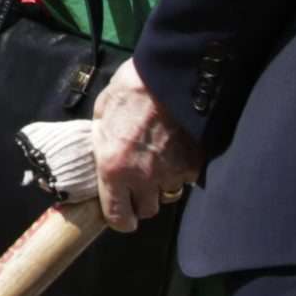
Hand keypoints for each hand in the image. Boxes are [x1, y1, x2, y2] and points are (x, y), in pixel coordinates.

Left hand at [89, 61, 201, 232]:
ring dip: (162, 184)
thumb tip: (102, 157)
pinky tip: (176, 150)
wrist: (167, 75)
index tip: (123, 215)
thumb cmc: (129, 91)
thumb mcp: (101, 117)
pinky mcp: (194, 163)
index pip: (119, 218)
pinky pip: (187, 178)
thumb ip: (102, 145)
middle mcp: (144, 178)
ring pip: (168, 194)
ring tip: (158, 161)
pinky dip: (182, 169)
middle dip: (142, 199)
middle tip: (139, 181)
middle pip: (147, 209)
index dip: (121, 220)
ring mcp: (172, 172)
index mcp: (113, 169)